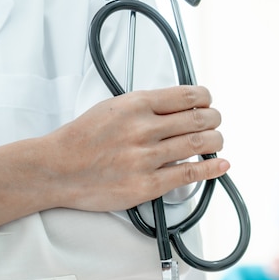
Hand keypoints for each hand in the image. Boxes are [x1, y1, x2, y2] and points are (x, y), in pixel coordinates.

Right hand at [45, 85, 227, 211]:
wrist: (57, 169)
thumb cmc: (83, 139)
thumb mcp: (113, 107)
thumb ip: (146, 106)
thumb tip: (181, 106)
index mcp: (135, 105)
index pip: (186, 95)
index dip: (205, 98)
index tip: (208, 102)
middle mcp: (143, 128)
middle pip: (198, 119)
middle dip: (214, 119)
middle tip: (215, 122)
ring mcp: (146, 157)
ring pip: (199, 144)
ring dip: (216, 141)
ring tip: (217, 140)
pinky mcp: (147, 184)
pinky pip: (189, 173)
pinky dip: (212, 168)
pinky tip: (221, 164)